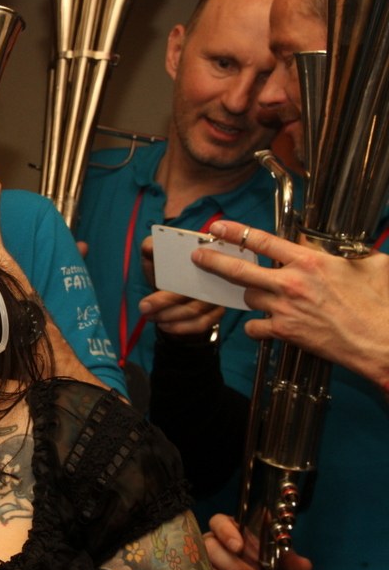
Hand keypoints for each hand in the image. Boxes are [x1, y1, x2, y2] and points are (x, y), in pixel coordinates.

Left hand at [139, 236, 224, 336]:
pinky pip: (202, 323)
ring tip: (149, 316)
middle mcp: (216, 273)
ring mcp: (219, 294)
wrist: (171, 296)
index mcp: (203, 254)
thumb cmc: (163, 272)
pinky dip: (181, 327)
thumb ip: (150, 248)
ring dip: (170, 316)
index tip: (155, 284)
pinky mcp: (218, 312)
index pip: (198, 262)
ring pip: (197, 310)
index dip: (179, 273)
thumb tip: (150, 246)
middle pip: (195, 290)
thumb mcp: (153, 257)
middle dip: (166, 301)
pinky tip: (163, 326)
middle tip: (143, 307)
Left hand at [192, 220, 388, 388]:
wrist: (381, 341)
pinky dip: (256, 326)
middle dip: (214, 261)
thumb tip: (341, 248)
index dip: (235, 232)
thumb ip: (346, 253)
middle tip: (198, 257)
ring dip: (251, 295)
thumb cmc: (380, 304)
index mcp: (310, 262)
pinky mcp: (285, 332)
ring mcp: (284, 309)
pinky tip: (264, 325)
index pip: (262, 241)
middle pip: (239, 270)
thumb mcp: (370, 264)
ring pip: (249, 297)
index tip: (217, 227)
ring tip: (258, 294)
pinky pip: (254, 327)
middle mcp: (291, 283)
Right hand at [204, 514, 311, 569]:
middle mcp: (213, 545)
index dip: (225, 532)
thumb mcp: (279, 559)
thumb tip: (303, 565)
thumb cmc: (263, 562)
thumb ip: (289, 560)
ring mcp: (206, 565)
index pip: (218, 522)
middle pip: (210, 548)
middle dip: (231, 565)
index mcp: (229, 531)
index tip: (238, 546)